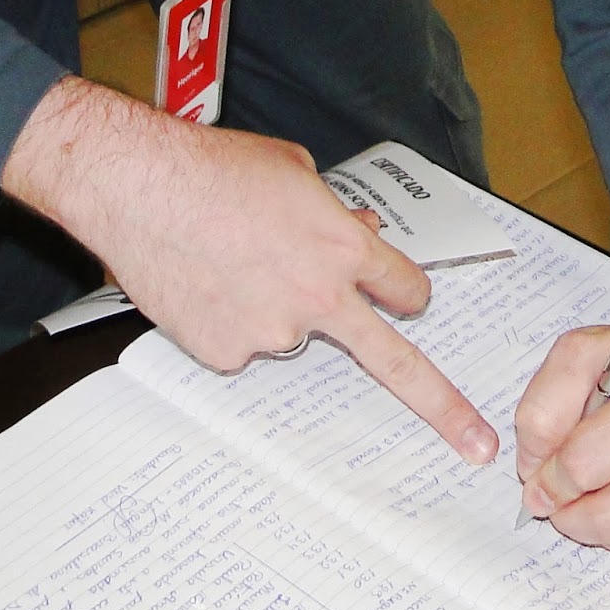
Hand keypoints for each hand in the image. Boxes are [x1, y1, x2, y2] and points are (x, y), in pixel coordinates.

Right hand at [3, 75, 497, 465]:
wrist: (138, 185)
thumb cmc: (209, 167)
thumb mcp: (292, 169)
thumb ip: (331, 211)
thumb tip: (354, 229)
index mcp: (342, 247)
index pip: (404, 286)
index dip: (408, 291)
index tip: (415, 305)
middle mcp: (317, 297)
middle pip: (392, 360)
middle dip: (441, 404)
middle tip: (472, 441)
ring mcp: (271, 332)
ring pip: (290, 331)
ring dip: (274, 306)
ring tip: (227, 258)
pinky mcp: (226, 353)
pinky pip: (241, 341)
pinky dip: (228, 317)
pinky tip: (203, 279)